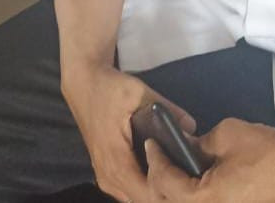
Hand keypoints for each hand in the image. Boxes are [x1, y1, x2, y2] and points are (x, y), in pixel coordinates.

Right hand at [61, 62, 195, 202]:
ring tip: (175, 173)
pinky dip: (145, 188)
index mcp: (116, 160)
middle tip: (186, 174)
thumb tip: (191, 128)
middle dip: (166, 192)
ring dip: (155, 192)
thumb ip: (168, 110)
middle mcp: (108, 176)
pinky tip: (161, 172)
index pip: (147, 194)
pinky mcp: (105, 174)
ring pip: (135, 199)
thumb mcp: (140, 92)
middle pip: (143, 201)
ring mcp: (105, 178)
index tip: (186, 175)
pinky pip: (128, 192)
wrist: (83, 84)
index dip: (169, 190)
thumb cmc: (109, 89)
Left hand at [145, 118, 274, 202]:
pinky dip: (193, 195)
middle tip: (158, 158)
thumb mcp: (227, 135)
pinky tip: (194, 179)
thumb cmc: (268, 150)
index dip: (155, 161)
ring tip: (172, 168)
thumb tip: (186, 146)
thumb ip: (199, 143)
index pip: (164, 184)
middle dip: (158, 182)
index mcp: (206, 198)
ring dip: (174, 192)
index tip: (152, 143)